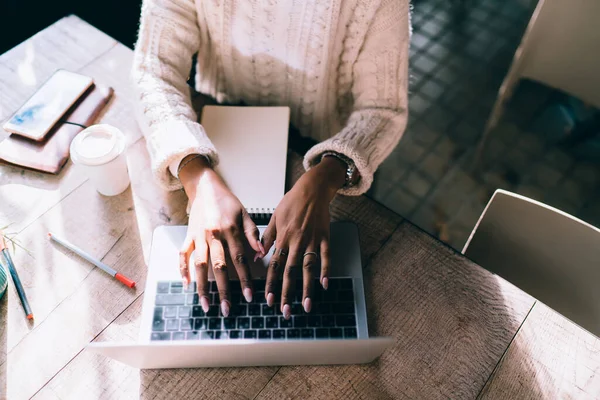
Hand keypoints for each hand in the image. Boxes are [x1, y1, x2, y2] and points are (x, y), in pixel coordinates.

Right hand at [178, 155, 264, 316]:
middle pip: (218, 266)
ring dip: (202, 287)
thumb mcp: (245, 214)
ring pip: (199, 266)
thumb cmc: (228, 202)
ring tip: (206, 305)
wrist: (205, 187)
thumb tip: (262, 253)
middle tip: (227, 309)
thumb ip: (253, 234)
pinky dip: (182, 271)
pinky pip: (183, 256)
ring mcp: (198, 237)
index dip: (244, 279)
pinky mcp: (188, 236)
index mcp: (229, 230)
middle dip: (223, 290)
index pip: (239, 259)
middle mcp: (212, 235)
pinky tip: (186, 286)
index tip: (249, 296)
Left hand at [262, 156, 346, 318]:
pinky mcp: (325, 237)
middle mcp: (296, 241)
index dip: (271, 284)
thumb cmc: (292, 202)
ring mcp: (312, 240)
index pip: (274, 266)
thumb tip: (257, 256)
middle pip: (290, 272)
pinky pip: (326, 257)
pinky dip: (326, 271)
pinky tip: (325, 285)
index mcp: (282, 238)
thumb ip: (266, 238)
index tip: (268, 300)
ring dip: (307, 288)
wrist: (313, 188)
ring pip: (308, 268)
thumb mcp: (274, 218)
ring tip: (306, 306)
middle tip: (285, 311)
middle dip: (287, 293)